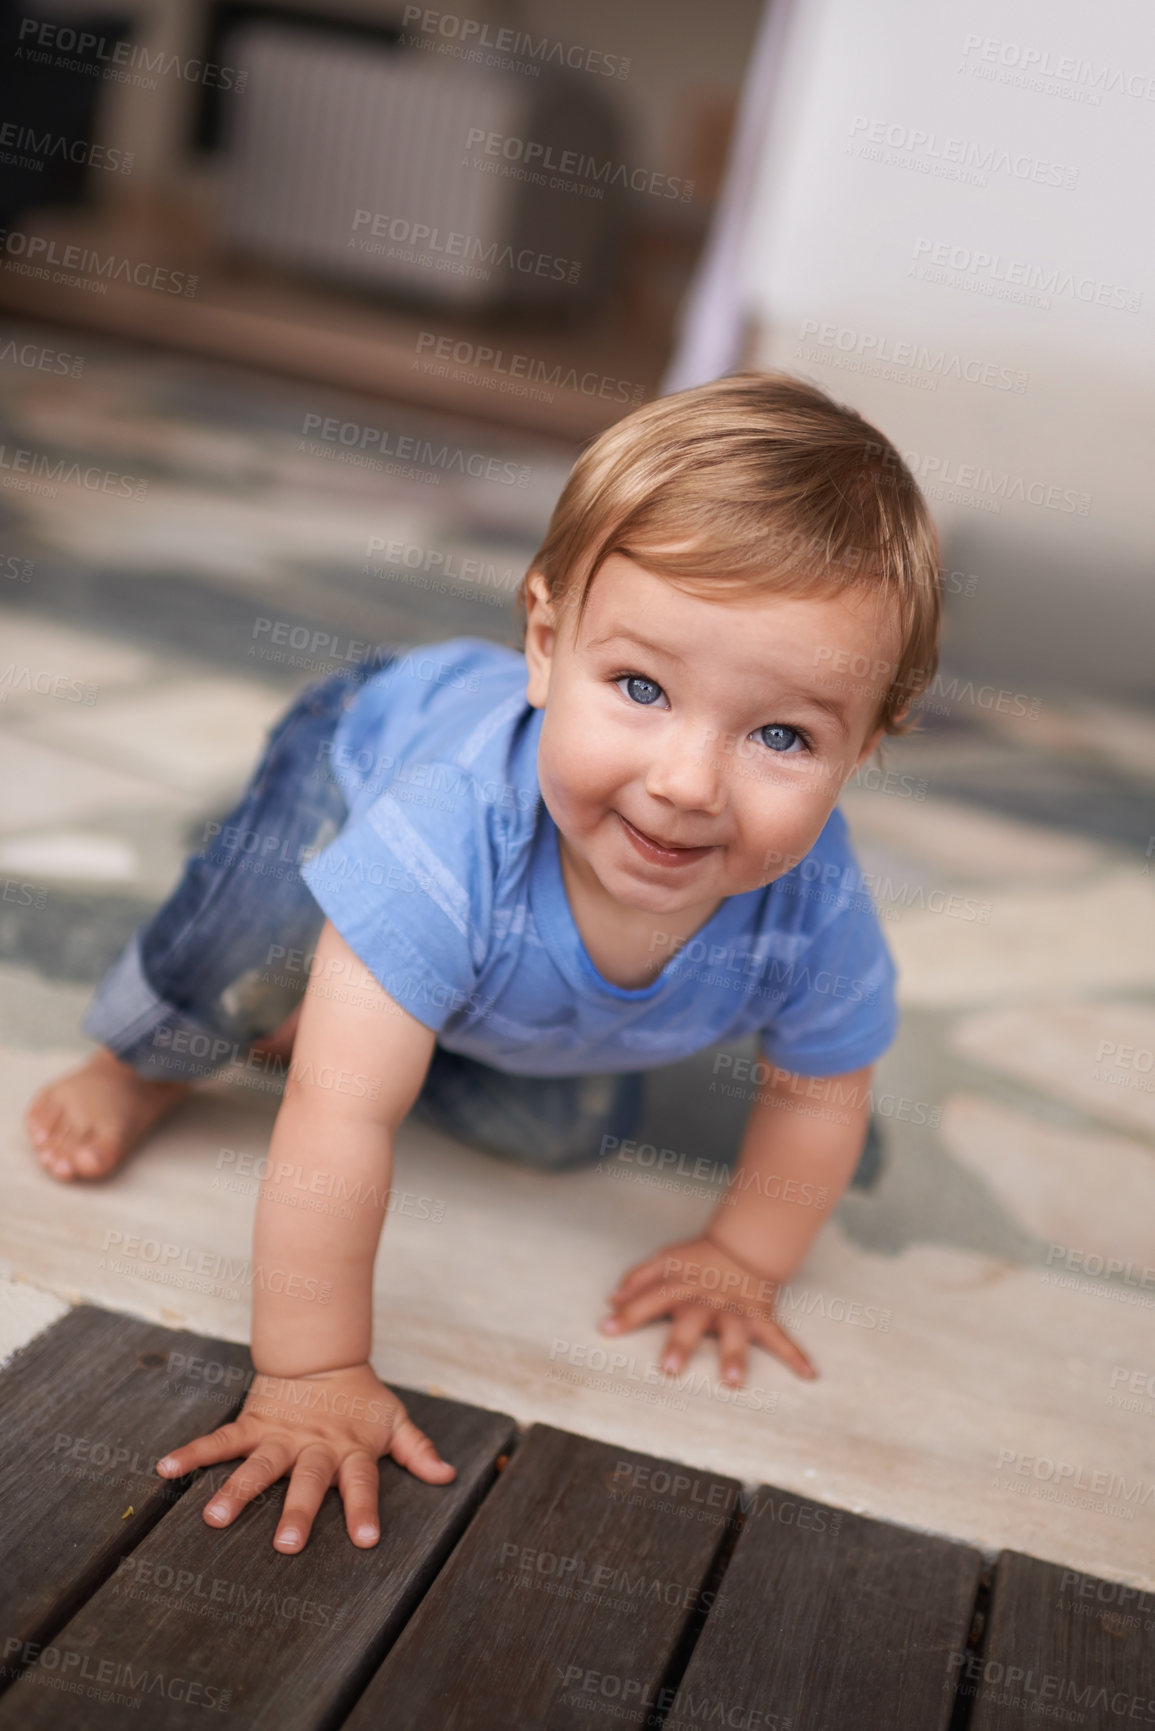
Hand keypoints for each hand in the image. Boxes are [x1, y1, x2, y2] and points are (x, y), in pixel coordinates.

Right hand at [156, 1361, 455, 1551]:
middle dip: (297, 1512)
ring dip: (237, 1490)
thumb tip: (448, 1476)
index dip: (364, 1509)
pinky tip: (166, 1469)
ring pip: (258, 1466)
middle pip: (307, 1481)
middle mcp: (314, 1447)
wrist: (322, 1353)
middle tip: (286, 1546)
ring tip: (213, 1516)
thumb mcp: (393, 1420)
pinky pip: (220, 1440)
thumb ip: (417, 1451)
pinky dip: (193, 1453)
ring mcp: (280, 1437)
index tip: (366, 1540)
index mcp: (350, 1450)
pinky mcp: (253, 1425)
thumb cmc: (360, 1397)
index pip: (362, 1483)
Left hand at [599, 1234, 816, 1386]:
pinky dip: (796, 1355)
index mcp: (681, 1285)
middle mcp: (707, 1300)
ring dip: (735, 1356)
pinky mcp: (761, 1317)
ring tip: (734, 1382)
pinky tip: (810, 1375)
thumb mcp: (665, 1260)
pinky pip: (780, 1337)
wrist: (743, 1247)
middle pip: (692, 1321)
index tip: (606, 1330)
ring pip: (735, 1333)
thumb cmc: (698, 1259)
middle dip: (682, 1344)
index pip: (650, 1299)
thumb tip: (610, 1300)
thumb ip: (638, 1279)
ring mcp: (735, 1310)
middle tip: (670, 1369)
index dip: (628, 1314)